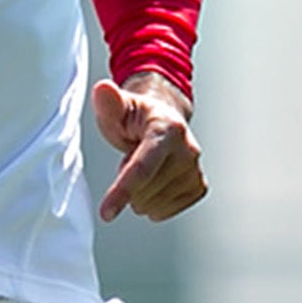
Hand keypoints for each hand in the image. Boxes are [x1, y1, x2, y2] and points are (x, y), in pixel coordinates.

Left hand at [93, 74, 206, 222]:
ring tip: (143, 169)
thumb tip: (103, 89)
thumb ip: (108, 102)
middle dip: (126, 184)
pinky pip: (163, 211)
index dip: (122, 191)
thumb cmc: (135, 117)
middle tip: (129, 159)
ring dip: (138, 193)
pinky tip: (152, 183)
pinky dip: (151, 203)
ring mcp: (196, 170)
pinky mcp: (198, 187)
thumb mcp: (117, 108)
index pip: (143, 168)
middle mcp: (188, 150)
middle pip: (144, 191)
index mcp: (169, 129)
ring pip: (152, 205)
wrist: (162, 121)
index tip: (105, 214)